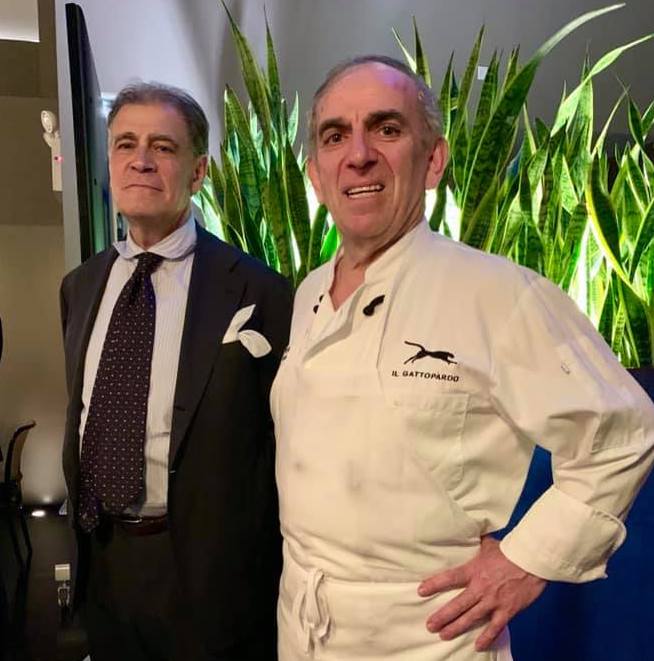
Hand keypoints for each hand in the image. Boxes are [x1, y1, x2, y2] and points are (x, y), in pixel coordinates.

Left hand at [418, 536, 545, 650]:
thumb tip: (466, 529)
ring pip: (471, 618)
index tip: (421, 591)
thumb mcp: (488, 543)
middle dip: (442, 616)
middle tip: (429, 625)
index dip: (434, 584)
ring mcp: (493, 601)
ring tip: (443, 635)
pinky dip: (486, 638)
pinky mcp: (507, 611)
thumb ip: (475, 541)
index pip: (449, 578)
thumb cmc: (509, 550)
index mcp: (474, 570)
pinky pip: (495, 627)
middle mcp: (480, 587)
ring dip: (456, 628)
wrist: (532, 561)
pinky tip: (477, 646)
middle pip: (457, 604)